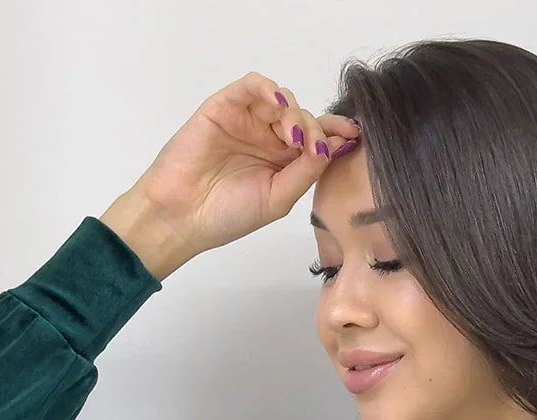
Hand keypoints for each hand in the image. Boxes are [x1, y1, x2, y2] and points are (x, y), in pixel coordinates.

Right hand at [111, 72, 360, 264]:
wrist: (181, 216)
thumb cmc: (227, 215)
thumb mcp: (278, 198)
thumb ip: (306, 171)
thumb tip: (336, 146)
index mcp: (283, 163)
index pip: (315, 139)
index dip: (336, 133)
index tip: (355, 136)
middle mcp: (268, 138)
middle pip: (303, 117)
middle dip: (315, 127)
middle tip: (316, 145)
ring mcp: (247, 120)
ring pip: (281, 100)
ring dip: (294, 113)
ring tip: (293, 136)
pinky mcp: (225, 106)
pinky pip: (252, 85)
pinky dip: (268, 87)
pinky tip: (279, 103)